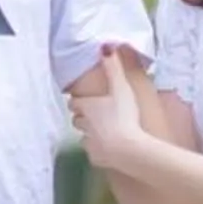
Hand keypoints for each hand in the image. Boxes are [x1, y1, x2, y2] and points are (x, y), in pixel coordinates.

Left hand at [67, 49, 148, 169]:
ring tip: (103, 133)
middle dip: (82, 117)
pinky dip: (98, 149)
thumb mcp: (121, 88)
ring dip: (90, 134)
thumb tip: (104, 46)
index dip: (78, 101)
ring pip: (83, 136)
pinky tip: (108, 149)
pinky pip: (94, 151)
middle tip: (94, 116)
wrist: (127, 148)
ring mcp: (88, 142)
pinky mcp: (95, 157)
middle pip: (76, 120)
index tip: (82, 100)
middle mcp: (83, 125)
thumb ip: (113, 68)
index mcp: (87, 107)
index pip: (75, 102)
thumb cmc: (124, 116)